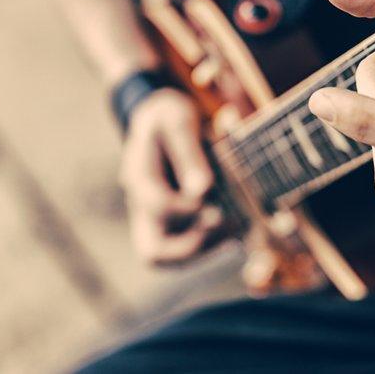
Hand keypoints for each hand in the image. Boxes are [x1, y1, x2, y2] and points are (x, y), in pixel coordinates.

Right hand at [120, 88, 222, 263]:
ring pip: (168, 258)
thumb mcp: (177, 118)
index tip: (216, 192)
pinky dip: (207, 246)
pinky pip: (181, 252)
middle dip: (192, 246)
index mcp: (138, 173)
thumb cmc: (168, 116)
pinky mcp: (168, 226)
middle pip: (152, 250)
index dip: (189, 205)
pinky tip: (234, 229)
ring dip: (203, 250)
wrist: (157, 121)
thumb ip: (188, 152)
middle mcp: (139, 205)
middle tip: (224, 225)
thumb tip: (202, 190)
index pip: (157, 203)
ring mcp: (151, 219)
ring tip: (237, 230)